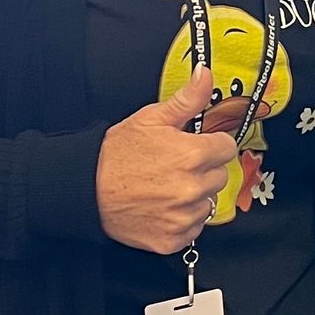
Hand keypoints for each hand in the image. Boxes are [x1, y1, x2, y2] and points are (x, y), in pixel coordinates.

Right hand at [95, 66, 250, 253]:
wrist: (86, 190)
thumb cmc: (116, 155)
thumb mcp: (151, 119)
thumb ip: (187, 100)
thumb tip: (205, 76)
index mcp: (192, 155)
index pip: (227, 148)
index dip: (211, 144)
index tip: (197, 146)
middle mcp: (192, 188)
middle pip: (220, 176)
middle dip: (203, 170)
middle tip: (176, 167)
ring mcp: (184, 216)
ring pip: (208, 203)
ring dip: (194, 196)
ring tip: (166, 187)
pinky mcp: (173, 238)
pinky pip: (194, 228)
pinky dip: (182, 219)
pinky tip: (162, 207)